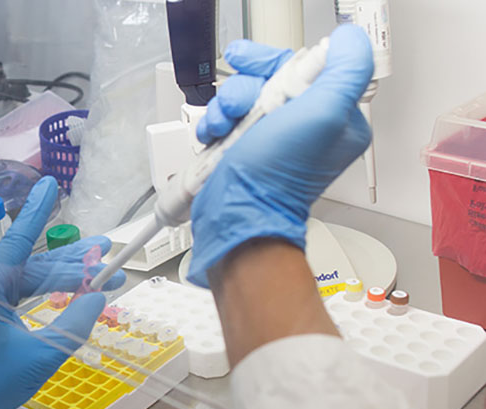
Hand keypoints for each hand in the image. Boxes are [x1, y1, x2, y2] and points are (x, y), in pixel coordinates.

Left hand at [0, 176, 125, 408]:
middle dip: (72, 259)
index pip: (21, 241)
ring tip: (100, 268)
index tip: (51, 184)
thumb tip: (98, 297)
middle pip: (34, 261)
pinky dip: (48, 291)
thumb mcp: (40, 355)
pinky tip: (73, 288)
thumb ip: (73, 324)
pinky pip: (22, 292)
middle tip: (106, 251)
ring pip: (31, 277)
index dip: (39, 212)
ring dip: (64, 275)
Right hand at [188, 25, 373, 286]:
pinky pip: (228, 118)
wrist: (235, 213)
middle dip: (246, 87)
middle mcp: (306, 127)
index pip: (311, 68)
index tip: (256, 66)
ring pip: (246, 97)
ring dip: (226, 106)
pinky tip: (213, 135)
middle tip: (238, 104)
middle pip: (273, 79)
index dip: (279, 62)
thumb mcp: (322, 114)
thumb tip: (349, 40)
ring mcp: (273, 138)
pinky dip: (216, 122)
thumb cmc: (275, 177)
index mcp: (336, 118)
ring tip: (222, 127)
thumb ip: (345, 70)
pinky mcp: (246, 148)